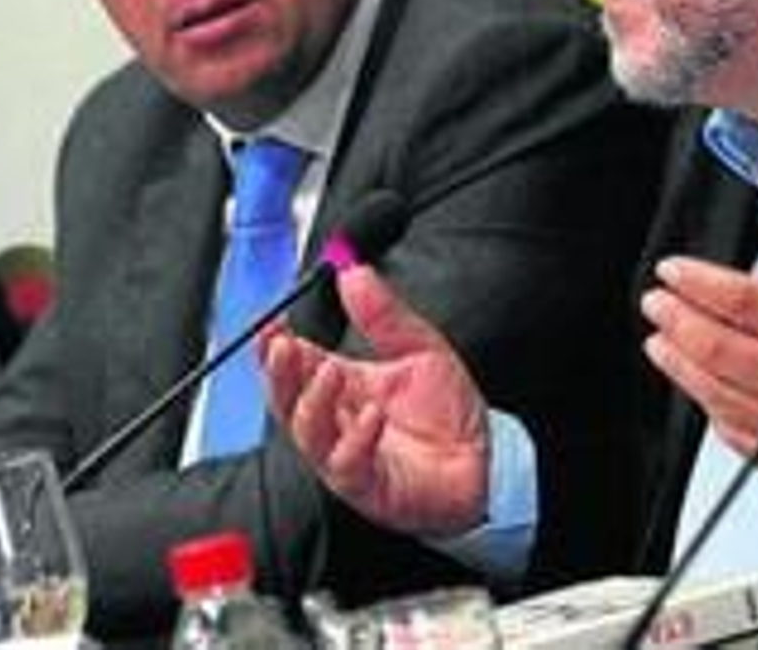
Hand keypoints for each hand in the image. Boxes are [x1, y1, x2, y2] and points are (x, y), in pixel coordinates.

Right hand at [260, 265, 488, 535]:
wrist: (485, 461)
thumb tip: (354, 272)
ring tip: (330, 371)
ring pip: (307, 433)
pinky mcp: (368, 486)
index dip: (276, 344)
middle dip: (277, 372)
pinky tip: (370, 414)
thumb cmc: (447, 412)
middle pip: (286, 399)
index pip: (294, 364)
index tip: (272, 322)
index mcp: (341, 386)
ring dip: (313, 401)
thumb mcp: (420, 348)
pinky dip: (355, 439)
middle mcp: (335, 422)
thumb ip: (384, 314)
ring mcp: (346, 456)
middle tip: (281, 346)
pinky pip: (347, 466)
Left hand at [642, 177, 757, 496]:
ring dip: (681, 366)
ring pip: (721, 396)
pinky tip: (698, 387)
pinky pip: (741, 436)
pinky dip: (711, 409)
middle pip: (723, 351)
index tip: (673, 270)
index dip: (701, 285)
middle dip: (679, 322)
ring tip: (660, 341)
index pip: (748, 305)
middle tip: (656, 302)